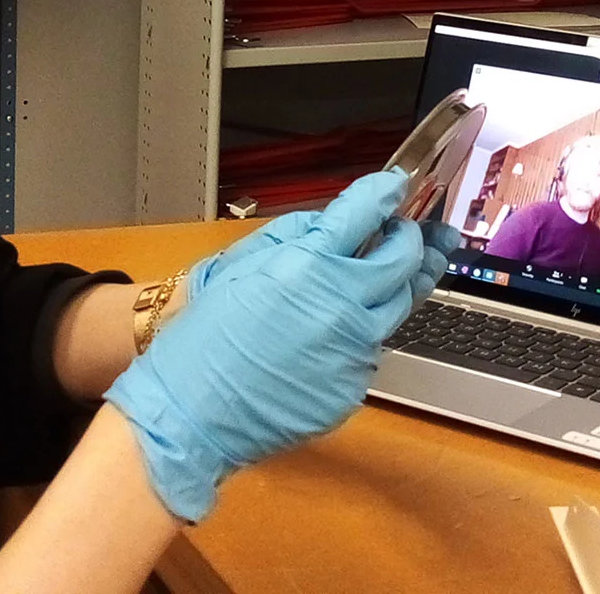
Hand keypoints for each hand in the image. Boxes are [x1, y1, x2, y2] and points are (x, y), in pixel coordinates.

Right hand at [104, 172, 424, 520]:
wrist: (189, 411)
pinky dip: (365, 333)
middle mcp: (341, 306)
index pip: (366, 213)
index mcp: (308, 265)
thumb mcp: (242, 265)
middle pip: (403, 260)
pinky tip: (344, 329)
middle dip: (411, 238)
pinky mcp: (353, 387)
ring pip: (399, 308)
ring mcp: (353, 351)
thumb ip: (296, 236)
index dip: (385, 193)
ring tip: (400, 271)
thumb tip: (335, 223)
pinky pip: (372, 350)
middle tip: (406, 231)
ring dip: (399, 285)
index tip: (394, 187)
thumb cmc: (203, 338)